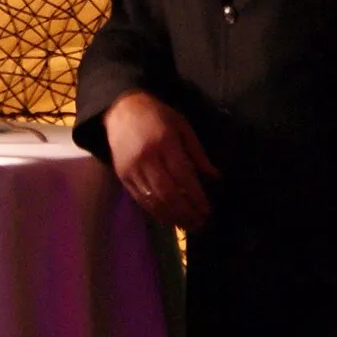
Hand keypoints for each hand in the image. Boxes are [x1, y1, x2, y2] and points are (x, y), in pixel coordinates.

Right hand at [103, 91, 218, 230]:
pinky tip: (168, 219)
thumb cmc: (158, 116)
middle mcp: (147, 159)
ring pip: (153, 200)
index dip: (196, 196)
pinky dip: (155, 212)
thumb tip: (214, 177)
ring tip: (188, 226)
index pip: (183, 176)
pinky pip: (140, 200)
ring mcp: (132, 170)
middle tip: (200, 223)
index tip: (207, 209)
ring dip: (172, 217)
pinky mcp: (122, 177)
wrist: (122, 110)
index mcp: (165, 143)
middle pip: (167, 193)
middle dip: (185, 212)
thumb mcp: (183, 127)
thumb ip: (198, 153)